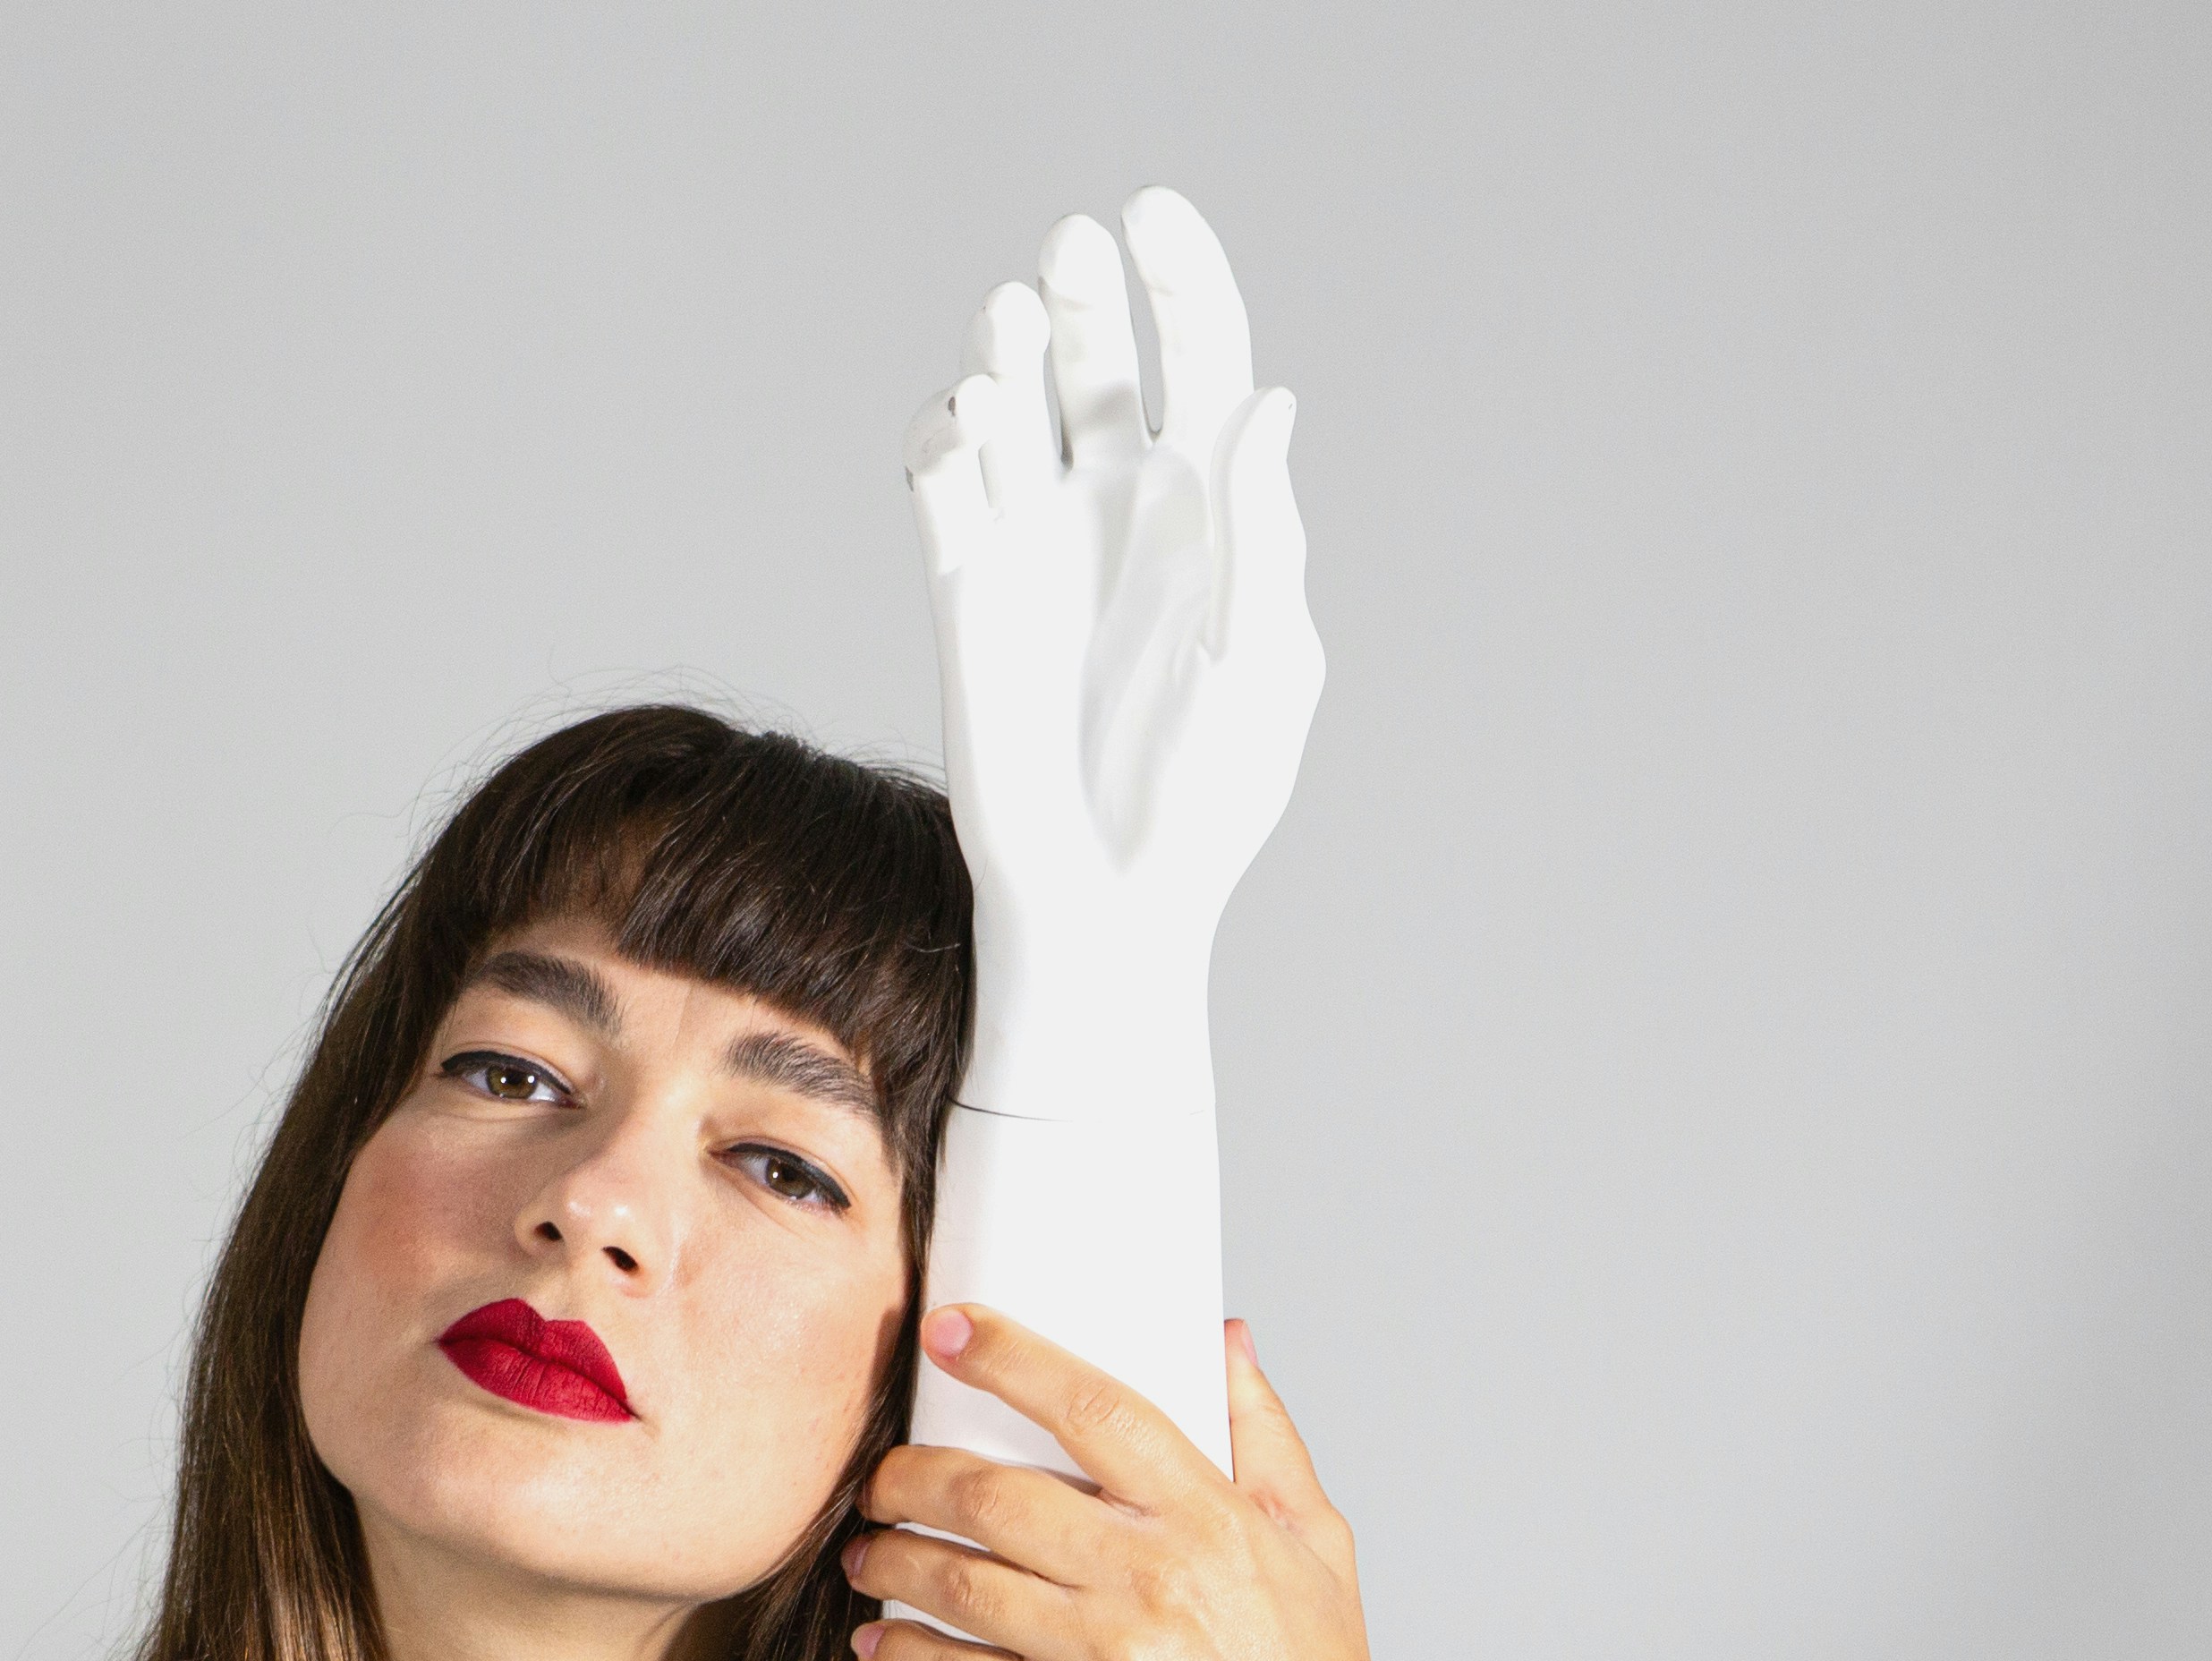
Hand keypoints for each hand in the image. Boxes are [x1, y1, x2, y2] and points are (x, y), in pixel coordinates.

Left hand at [849, 1306, 1491, 1660]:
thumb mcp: (1318, 1542)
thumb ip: (1265, 1435)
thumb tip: (1225, 1342)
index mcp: (1210, 1519)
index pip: (1095, 1410)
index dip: (1011, 1360)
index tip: (950, 1330)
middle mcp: (1151, 1579)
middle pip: (995, 1495)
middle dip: (912, 1474)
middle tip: (880, 1475)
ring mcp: (1106, 1657)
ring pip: (962, 1584)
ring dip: (893, 1558)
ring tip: (866, 1548)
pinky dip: (905, 1657)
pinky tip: (879, 1641)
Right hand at [906, 188, 1327, 1117]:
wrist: (1106, 895)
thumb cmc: (1207, 799)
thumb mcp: (1265, 664)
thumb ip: (1265, 532)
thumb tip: (1268, 402)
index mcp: (1215, 510)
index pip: (1200, 358)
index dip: (1181, 277)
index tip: (1149, 213)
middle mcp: (1124, 507)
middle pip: (1096, 355)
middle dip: (1080, 291)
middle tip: (1067, 257)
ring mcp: (1040, 541)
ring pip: (1011, 399)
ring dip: (1005, 350)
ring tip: (1010, 349)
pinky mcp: (967, 584)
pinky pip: (943, 476)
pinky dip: (944, 433)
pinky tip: (963, 433)